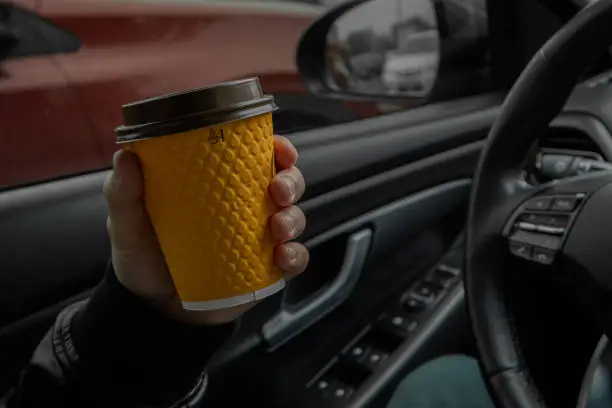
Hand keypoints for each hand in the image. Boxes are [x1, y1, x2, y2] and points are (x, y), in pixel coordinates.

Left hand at [103, 135, 308, 324]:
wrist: (151, 310)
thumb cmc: (142, 258)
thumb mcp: (127, 224)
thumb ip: (123, 193)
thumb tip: (125, 156)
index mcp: (219, 186)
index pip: (256, 157)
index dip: (276, 148)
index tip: (278, 149)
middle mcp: (246, 207)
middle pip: (286, 183)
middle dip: (291, 181)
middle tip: (278, 190)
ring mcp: (259, 240)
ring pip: (294, 218)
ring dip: (293, 218)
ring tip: (277, 228)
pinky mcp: (266, 270)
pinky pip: (294, 259)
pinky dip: (296, 256)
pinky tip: (282, 258)